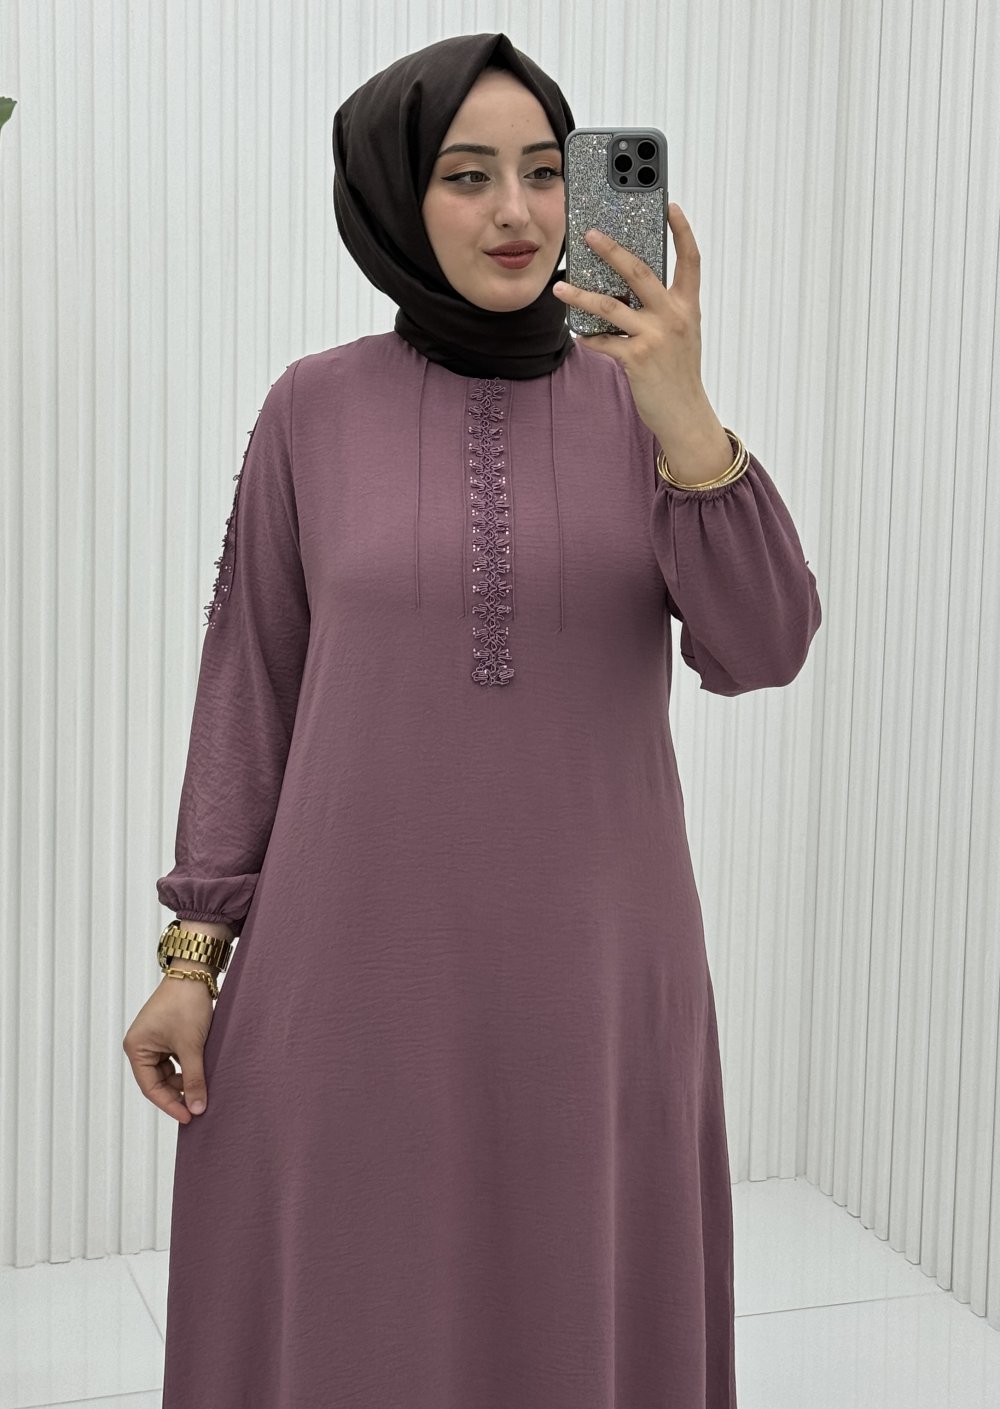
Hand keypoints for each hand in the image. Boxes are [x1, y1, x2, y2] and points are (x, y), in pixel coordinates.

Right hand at [123, 979, 213, 1123]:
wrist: (196, 973)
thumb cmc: (187, 1004)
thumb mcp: (191, 1046)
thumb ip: (194, 1079)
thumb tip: (197, 1108)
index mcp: (136, 1048)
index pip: (151, 1087)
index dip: (170, 1104)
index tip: (189, 1117)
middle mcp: (141, 1045)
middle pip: (158, 1081)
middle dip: (177, 1093)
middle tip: (198, 1108)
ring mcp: (154, 1040)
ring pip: (168, 1072)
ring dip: (184, 1080)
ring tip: (202, 1089)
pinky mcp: (167, 1035)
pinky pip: (175, 1060)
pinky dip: (187, 1068)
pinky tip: (201, 1073)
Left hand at [552, 203, 730, 476]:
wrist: (686, 414)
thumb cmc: (679, 374)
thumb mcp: (681, 335)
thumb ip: (662, 310)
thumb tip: (628, 290)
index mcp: (687, 306)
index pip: (690, 259)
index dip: (682, 230)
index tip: (670, 205)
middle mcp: (673, 316)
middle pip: (639, 271)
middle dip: (611, 249)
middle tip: (590, 234)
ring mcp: (654, 337)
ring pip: (609, 305)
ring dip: (580, 295)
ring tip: (559, 287)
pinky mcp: (636, 358)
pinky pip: (603, 341)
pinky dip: (588, 338)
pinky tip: (579, 335)